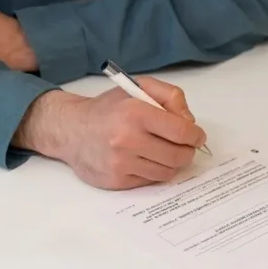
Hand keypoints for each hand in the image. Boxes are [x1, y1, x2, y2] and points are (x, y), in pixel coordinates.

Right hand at [14, 78, 205, 189]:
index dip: (195, 136)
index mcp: (135, 112)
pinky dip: (153, 171)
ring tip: (163, 151)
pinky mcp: (116, 180)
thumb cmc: (108, 109)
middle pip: (178, 156)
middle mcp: (127, 139)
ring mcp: (121, 163)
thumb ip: (170, 96)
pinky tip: (144, 159)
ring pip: (167, 172)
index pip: (181, 132)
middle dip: (187, 151)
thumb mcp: (138, 88)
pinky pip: (150, 180)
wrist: (70, 130)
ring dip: (172, 163)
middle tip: (184, 146)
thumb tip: (190, 122)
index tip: (197, 136)